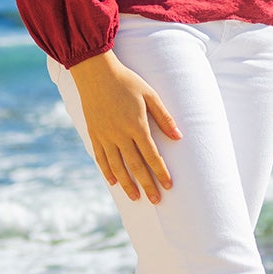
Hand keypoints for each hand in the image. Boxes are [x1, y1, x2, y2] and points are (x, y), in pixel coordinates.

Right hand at [68, 49, 181, 202]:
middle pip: (135, 165)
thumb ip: (163, 117)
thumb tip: (178, 137)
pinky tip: (114, 182)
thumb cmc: (126, 81)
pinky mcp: (94, 134)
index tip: (168, 185)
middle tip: (155, 200)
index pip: (152, 155)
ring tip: (135, 197)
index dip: (161, 172)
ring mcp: (105, 136)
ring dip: (127, 184)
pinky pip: (101, 158)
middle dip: (147, 184)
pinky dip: (107, 171)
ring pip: (117, 166)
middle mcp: (120, 134)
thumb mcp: (149, 94)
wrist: (95, 72)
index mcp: (136, 125)